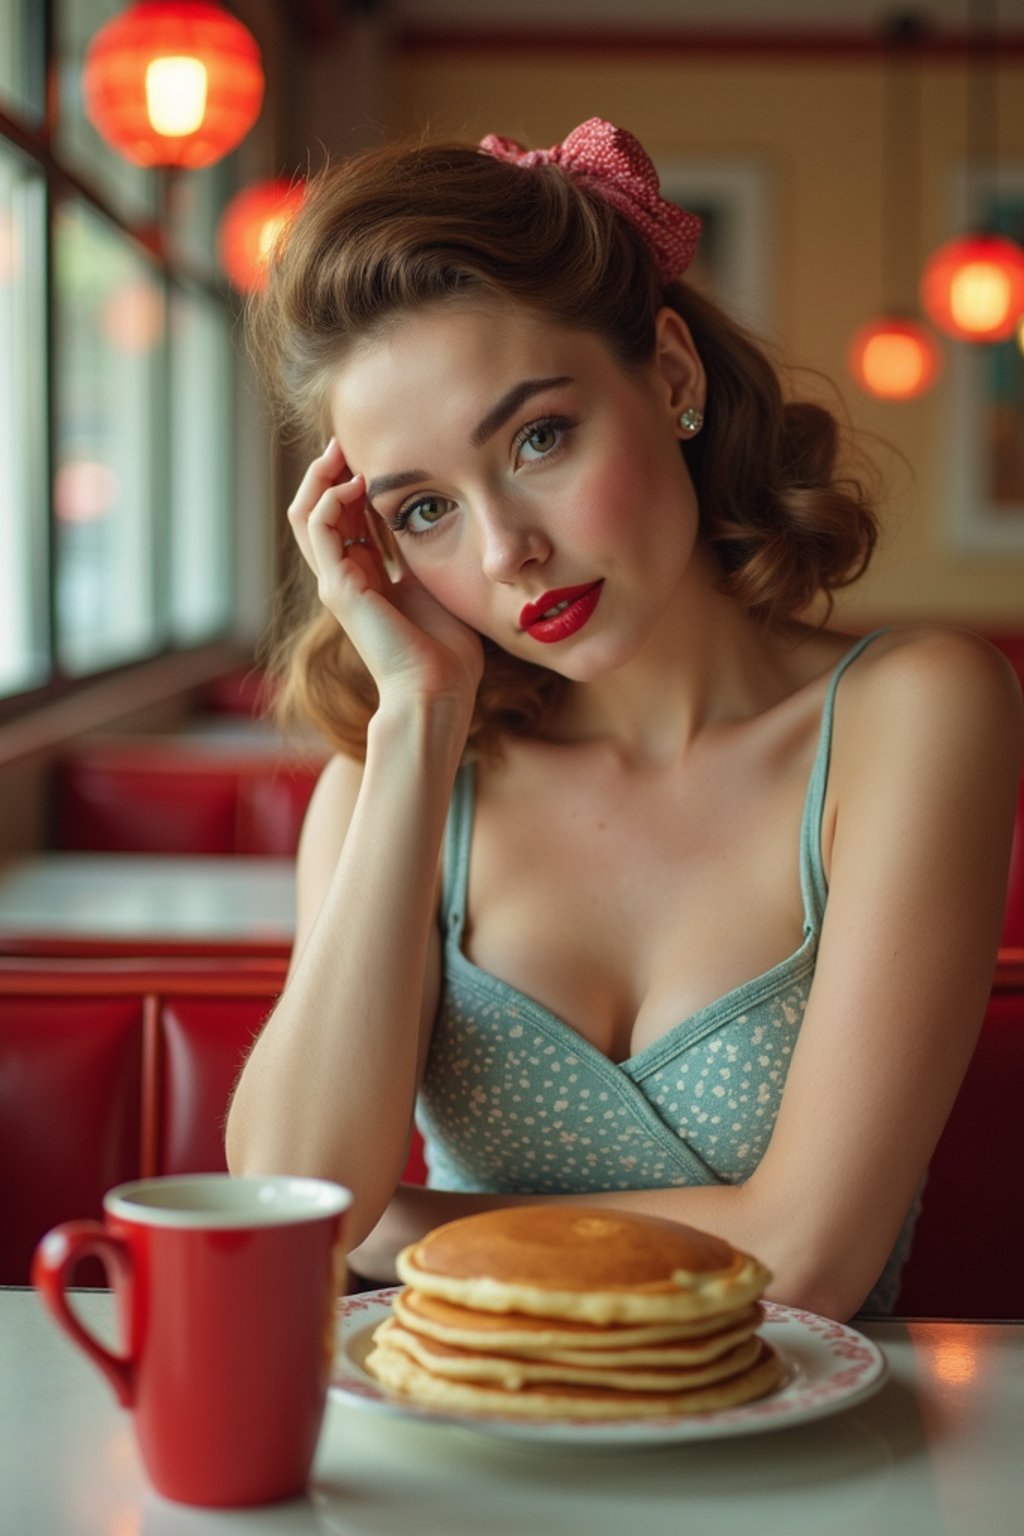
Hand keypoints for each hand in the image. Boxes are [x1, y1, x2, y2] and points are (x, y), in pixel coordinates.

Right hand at [287, 439, 483, 712]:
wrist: (438, 690)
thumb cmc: (447, 650)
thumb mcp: (438, 584)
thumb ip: (425, 552)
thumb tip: (436, 514)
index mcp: (365, 577)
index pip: (344, 516)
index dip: (351, 480)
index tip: (374, 450)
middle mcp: (344, 577)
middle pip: (318, 509)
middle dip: (331, 470)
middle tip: (348, 438)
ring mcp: (336, 582)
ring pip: (307, 514)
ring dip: (321, 477)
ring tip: (342, 450)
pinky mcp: (338, 587)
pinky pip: (317, 529)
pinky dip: (330, 499)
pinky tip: (355, 482)